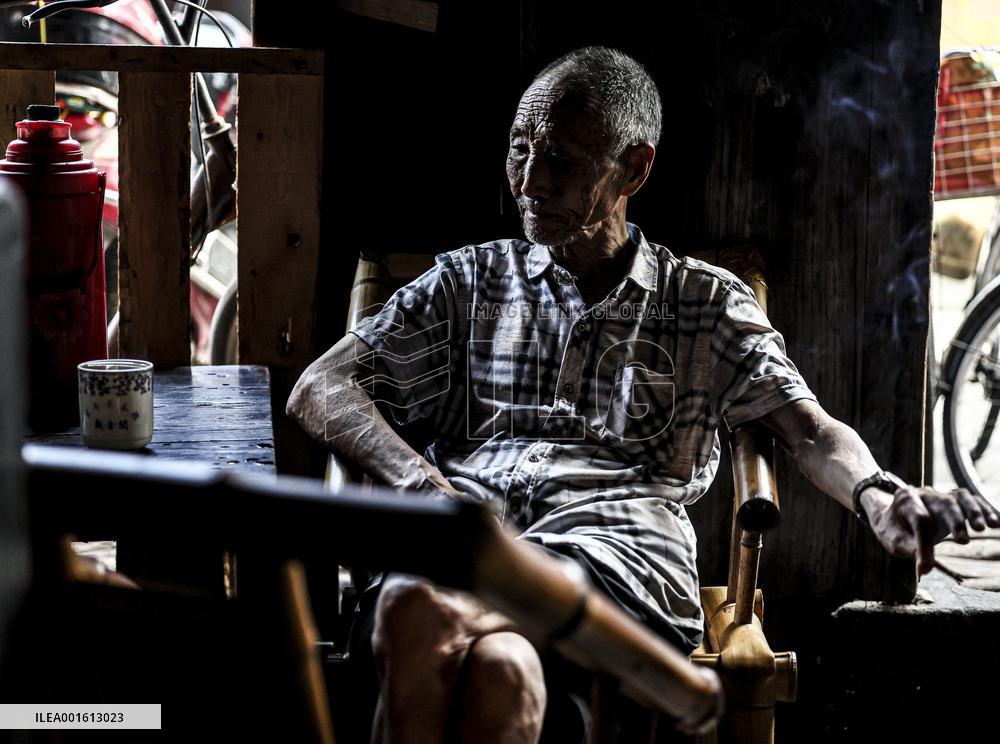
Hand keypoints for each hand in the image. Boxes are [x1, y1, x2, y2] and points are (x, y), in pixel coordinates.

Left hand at [861, 485, 999, 573]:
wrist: (890, 513)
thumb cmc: (893, 528)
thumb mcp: (892, 540)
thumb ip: (908, 549)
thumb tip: (925, 568)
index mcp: (905, 499)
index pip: (920, 520)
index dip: (924, 545)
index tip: (926, 568)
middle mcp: (924, 493)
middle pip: (943, 503)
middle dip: (955, 521)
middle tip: (963, 541)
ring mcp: (940, 494)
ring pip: (959, 497)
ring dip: (974, 512)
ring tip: (984, 529)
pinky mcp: (953, 500)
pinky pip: (970, 500)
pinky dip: (983, 509)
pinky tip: (995, 523)